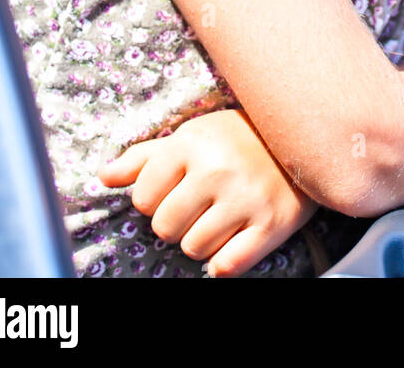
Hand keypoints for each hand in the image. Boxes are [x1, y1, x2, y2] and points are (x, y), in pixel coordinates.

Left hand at [97, 107, 318, 276]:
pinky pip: (228, 267)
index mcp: (191, 143)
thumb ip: (144, 158)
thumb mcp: (191, 136)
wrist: (301, 140)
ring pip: (194, 249)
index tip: (175, 190)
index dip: (154, 200)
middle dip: (176, 223)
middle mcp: (216, 170)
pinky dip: (224, 263)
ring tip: (218, 220)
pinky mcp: (272, 225)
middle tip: (197, 207)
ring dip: (201, 242)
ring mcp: (246, 199)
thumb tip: (103, 176)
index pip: (143, 198)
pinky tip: (233, 241)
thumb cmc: (235, 140)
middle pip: (165, 228)